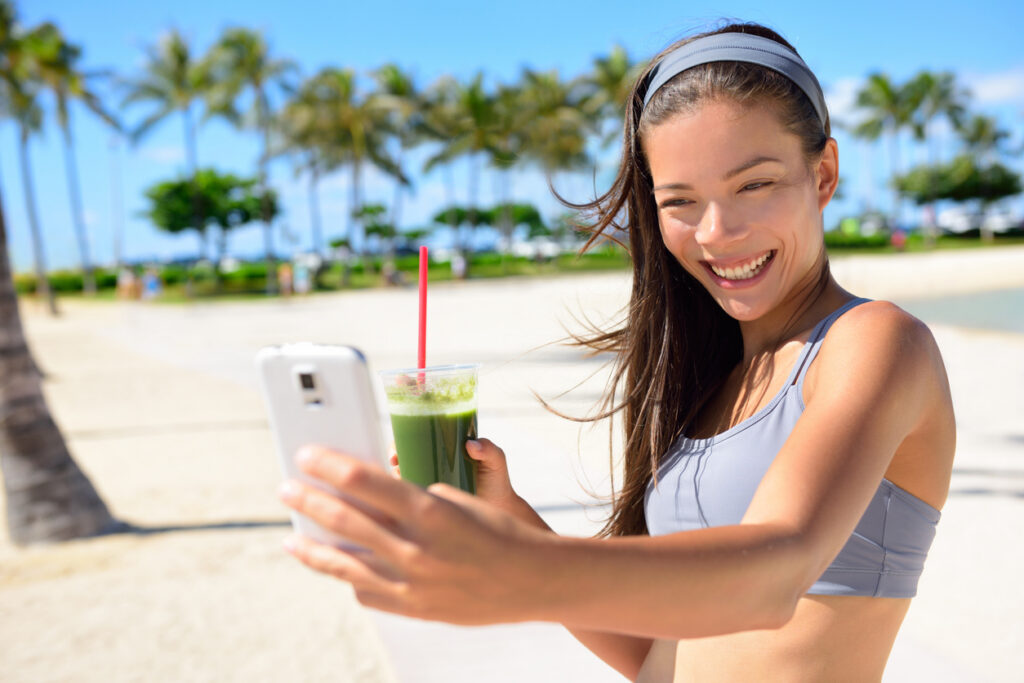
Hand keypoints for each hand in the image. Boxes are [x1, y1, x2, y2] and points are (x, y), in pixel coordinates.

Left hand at [278, 445, 547, 624]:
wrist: (534, 581)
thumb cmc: (499, 531)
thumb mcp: (457, 500)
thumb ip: (411, 499)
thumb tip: (370, 495)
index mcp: (428, 511)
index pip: (361, 480)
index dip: (326, 464)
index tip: (305, 454)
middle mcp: (415, 549)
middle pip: (344, 519)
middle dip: (308, 501)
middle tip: (287, 489)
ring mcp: (412, 584)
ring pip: (343, 564)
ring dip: (312, 548)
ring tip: (292, 538)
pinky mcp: (414, 609)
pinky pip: (366, 593)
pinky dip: (349, 577)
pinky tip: (338, 566)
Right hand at [390, 437, 536, 525]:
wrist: (500, 511)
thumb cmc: (497, 481)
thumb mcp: (496, 462)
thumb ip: (489, 450)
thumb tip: (471, 444)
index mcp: (442, 451)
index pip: (414, 440)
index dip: (400, 442)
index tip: (397, 449)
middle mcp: (430, 466)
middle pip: (402, 458)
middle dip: (392, 458)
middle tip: (395, 463)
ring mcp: (428, 484)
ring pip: (401, 479)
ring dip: (392, 479)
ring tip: (398, 480)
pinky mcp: (428, 503)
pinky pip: (408, 499)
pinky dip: (399, 498)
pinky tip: (398, 500)